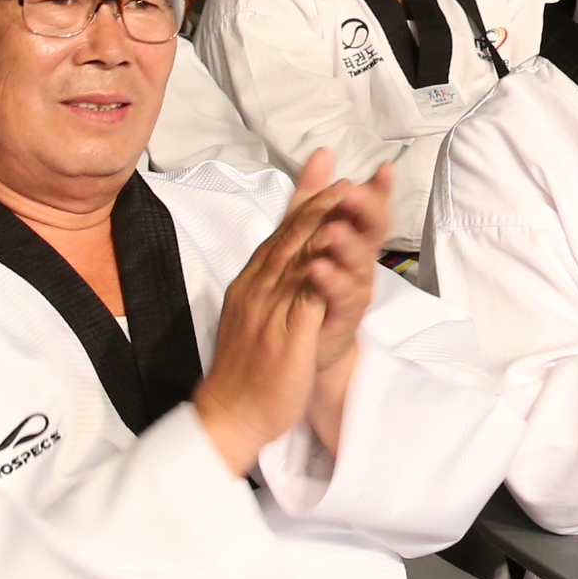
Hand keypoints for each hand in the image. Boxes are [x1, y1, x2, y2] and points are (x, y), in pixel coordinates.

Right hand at [191, 155, 374, 473]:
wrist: (228, 413)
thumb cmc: (246, 365)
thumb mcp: (255, 311)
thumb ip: (271, 277)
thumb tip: (286, 252)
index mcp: (253, 281)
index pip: (281, 230)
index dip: (306, 197)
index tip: (326, 165)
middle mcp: (258, 288)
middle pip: (292, 236)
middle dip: (320, 202)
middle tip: (346, 176)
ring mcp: (270, 311)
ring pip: (299, 259)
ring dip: (324, 225)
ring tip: (348, 200)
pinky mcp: (286, 338)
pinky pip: (305, 301)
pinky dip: (321, 275)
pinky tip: (339, 257)